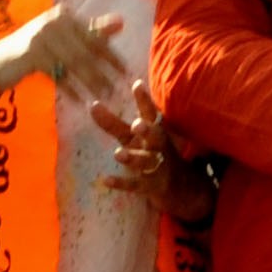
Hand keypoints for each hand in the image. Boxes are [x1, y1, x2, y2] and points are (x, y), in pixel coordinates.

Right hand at [0, 5, 129, 109]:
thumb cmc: (33, 51)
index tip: (126, 71)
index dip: (110, 54)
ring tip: (104, 97)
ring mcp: (42, 36)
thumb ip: (90, 31)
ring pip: (74, 64)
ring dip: (91, 82)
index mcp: (63, 15)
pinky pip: (59, 75)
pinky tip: (81, 102)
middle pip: (85, 51)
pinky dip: (71, 90)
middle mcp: (53, 21)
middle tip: (117, 90)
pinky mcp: (33, 54)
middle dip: (103, 72)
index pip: (93, 36)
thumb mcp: (62, 39)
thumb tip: (122, 22)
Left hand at [92, 81, 214, 224]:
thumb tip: (91, 104)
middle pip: (155, 137)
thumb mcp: (131, 138)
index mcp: (153, 132)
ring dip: (132, 157)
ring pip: (145, 161)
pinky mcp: (150, 186)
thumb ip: (112, 123)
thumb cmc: (150, 153)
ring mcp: (155, 167)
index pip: (149, 113)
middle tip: (137, 124)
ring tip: (118, 154)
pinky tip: (105, 180)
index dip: (144, 100)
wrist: (180, 187)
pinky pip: (135, 185)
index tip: (136, 84)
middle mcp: (156, 147)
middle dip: (147, 130)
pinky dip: (121, 183)